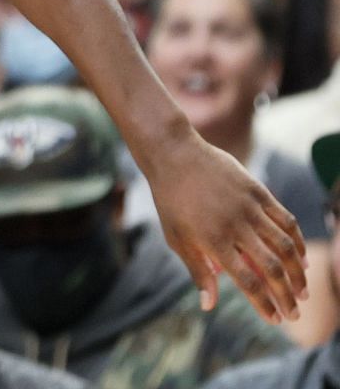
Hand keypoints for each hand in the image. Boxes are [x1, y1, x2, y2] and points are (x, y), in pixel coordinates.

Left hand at [146, 131, 307, 322]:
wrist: (174, 155)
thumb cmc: (171, 201)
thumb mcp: (176, 238)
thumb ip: (198, 271)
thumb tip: (209, 306)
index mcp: (212, 240)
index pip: (247, 281)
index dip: (264, 303)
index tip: (276, 319)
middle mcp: (234, 225)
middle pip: (271, 267)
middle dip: (286, 294)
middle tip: (295, 312)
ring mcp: (249, 207)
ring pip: (285, 246)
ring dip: (298, 272)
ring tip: (303, 291)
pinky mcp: (258, 192)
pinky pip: (286, 220)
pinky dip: (297, 241)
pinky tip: (301, 258)